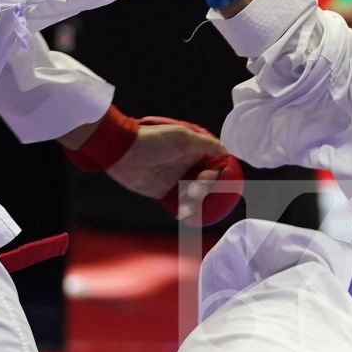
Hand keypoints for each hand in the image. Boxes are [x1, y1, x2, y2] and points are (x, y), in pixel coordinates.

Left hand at [107, 120, 230, 222]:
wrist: (124, 153)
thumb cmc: (154, 141)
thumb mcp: (183, 137)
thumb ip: (206, 144)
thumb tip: (226, 151)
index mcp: (193, 151)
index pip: (213, 165)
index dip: (216, 173)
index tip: (210, 176)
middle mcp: (186, 165)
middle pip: (206, 183)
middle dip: (204, 189)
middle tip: (194, 189)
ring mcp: (174, 180)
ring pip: (194, 196)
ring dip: (194, 202)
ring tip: (187, 205)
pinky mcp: (162, 192)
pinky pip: (178, 204)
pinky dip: (183, 211)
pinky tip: (183, 215)